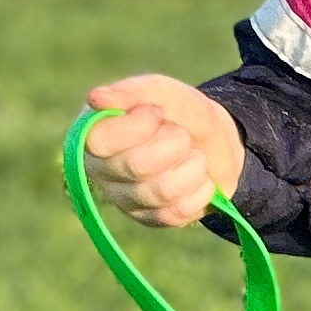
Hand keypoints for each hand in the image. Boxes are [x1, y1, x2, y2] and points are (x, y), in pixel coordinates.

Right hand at [80, 75, 243, 229]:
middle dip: (174, 143)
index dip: (137, 128)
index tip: (157, 113)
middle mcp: (101, 171)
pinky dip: (201, 188)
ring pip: (162, 191)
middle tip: (181, 134)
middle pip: (137, 166)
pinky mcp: (152, 219)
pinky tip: (198, 177)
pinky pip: (179, 211)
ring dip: (192, 166)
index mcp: (93, 135)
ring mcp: (125, 200)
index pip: (99, 141)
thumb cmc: (178, 112)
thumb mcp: (160, 91)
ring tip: (193, 154)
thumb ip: (131, 92)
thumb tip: (95, 98)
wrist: (216, 143)